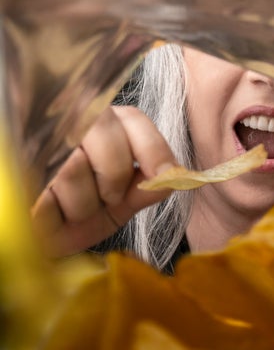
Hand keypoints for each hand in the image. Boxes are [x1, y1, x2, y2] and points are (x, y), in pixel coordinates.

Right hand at [31, 106, 176, 256]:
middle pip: (107, 138)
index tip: (167, 175)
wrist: (35, 239)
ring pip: (74, 167)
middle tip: (108, 198)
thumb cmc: (79, 214)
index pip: (133, 119)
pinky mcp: (17, 164)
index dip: (153, 147)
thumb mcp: (120, 204)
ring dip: (82, 204)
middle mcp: (71, 123)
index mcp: (105, 127)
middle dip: (115, 177)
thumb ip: (147, 189)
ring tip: (73, 210)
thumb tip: (172, 178)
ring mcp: (40, 141)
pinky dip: (54, 212)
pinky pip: (44, 190)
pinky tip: (52, 214)